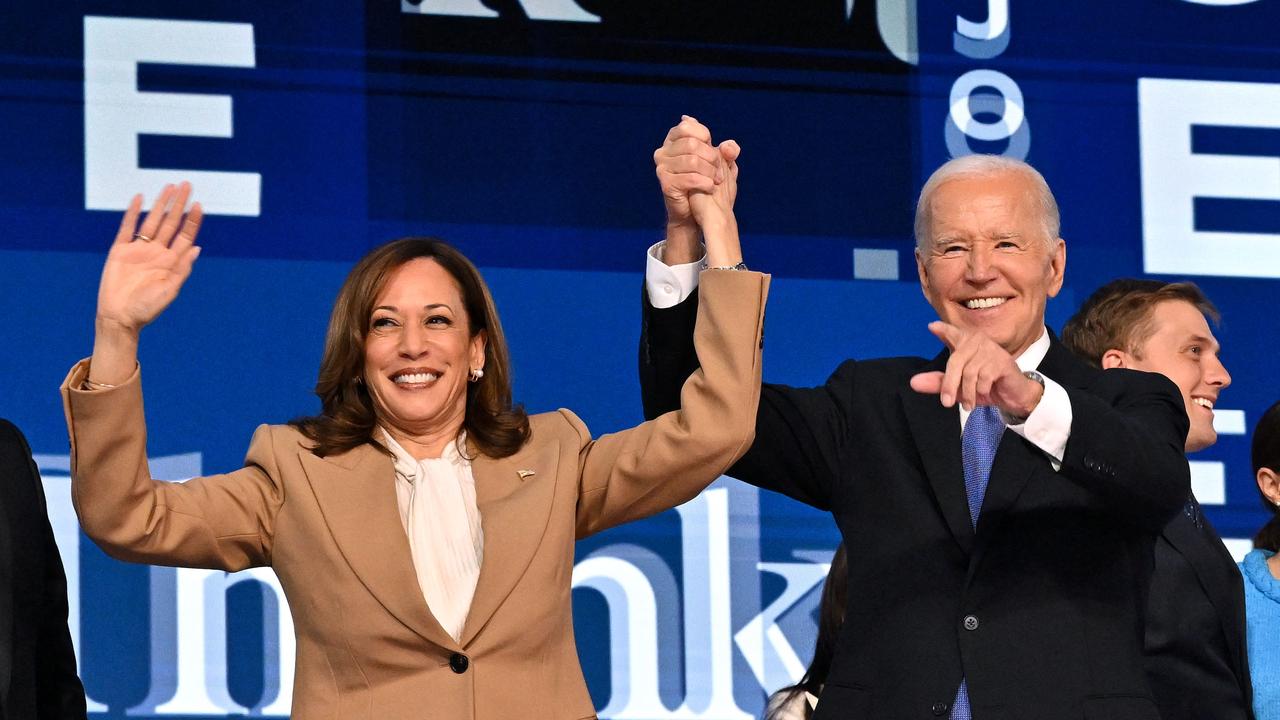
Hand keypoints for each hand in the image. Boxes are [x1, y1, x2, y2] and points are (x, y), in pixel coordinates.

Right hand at [96, 182, 202, 335]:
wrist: (120, 318)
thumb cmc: (147, 309)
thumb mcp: (170, 290)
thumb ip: (182, 269)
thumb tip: (197, 248)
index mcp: (171, 262)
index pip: (184, 235)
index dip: (192, 220)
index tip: (199, 204)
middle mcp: (157, 252)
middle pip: (170, 223)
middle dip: (179, 204)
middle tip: (187, 185)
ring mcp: (138, 250)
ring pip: (152, 221)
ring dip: (160, 204)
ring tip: (169, 187)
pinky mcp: (120, 251)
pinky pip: (127, 228)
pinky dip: (133, 213)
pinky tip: (139, 199)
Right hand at [653, 115, 737, 262]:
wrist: (694, 212)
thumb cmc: (705, 183)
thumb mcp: (720, 164)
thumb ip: (727, 152)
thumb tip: (728, 145)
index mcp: (673, 140)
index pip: (688, 127)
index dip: (705, 137)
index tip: (714, 151)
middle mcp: (663, 151)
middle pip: (692, 144)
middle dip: (712, 157)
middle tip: (719, 171)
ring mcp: (662, 167)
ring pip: (692, 161)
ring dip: (710, 172)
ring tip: (716, 180)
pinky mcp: (666, 183)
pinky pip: (690, 178)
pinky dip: (705, 183)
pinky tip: (710, 187)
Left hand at [909, 321, 1043, 417]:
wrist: (1012, 396)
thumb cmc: (984, 386)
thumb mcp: (958, 387)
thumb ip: (937, 383)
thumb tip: (913, 382)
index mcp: (965, 343)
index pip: (952, 333)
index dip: (943, 330)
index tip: (932, 327)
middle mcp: (977, 341)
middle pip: (955, 361)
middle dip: (949, 384)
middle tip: (946, 403)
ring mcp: (991, 349)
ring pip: (969, 373)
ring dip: (967, 393)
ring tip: (968, 404)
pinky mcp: (1002, 361)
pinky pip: (984, 378)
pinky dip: (981, 391)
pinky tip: (984, 394)